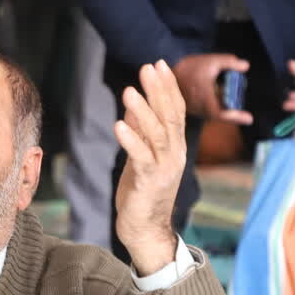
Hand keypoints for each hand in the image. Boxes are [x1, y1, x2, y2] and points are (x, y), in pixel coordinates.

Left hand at [114, 62, 186, 274]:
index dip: (168, 87)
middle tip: (149, 67)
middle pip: (169, 116)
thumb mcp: (140, 157)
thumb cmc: (142, 193)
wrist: (146, 230)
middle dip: (159, 90)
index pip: (175, 110)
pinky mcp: (149, 182)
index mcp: (174, 147)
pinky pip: (140, 157)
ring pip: (157, 134)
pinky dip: (130, 140)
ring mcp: (164, 168)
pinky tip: (119, 124)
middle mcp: (174, 154)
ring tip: (130, 91)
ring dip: (143, 111)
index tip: (159, 65)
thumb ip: (140, 133)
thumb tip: (132, 106)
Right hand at [171, 53, 252, 125]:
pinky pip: (211, 111)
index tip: (250, 119)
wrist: (168, 74)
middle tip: (246, 116)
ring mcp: (198, 110)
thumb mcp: (211, 60)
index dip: (235, 117)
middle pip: (221, 116)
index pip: (221, 113)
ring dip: (226, 110)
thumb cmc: (191, 68)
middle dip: (234, 115)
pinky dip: (219, 106)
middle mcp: (200, 108)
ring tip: (233, 105)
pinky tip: (222, 96)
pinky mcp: (196, 109)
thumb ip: (229, 62)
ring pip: (216, 114)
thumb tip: (246, 66)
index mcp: (204, 98)